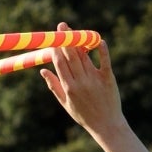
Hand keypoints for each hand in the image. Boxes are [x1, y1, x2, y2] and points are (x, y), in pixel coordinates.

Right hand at [41, 22, 124, 140]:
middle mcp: (81, 82)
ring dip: (79, 41)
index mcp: (69, 88)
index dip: (56, 49)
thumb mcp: (66, 104)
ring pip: (85, 56)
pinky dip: (102, 50)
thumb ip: (54, 86)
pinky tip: (98, 40)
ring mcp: (95, 80)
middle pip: (71, 56)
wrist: (106, 125)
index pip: (60, 63)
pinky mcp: (108, 79)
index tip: (53, 39)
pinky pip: (104, 61)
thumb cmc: (84, 115)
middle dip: (65, 40)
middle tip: (62, 26)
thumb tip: (42, 70)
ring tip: (75, 30)